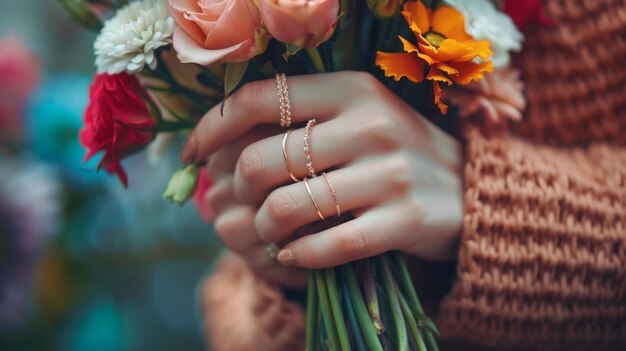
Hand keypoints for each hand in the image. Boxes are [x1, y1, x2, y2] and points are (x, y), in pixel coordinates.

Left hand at [186, 71, 463, 268]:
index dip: (211, 126)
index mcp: (351, 88)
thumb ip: (293, 122)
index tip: (192, 154)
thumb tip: (212, 148)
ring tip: (272, 231)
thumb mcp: (352, 117)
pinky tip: (294, 254)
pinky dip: (297, 256)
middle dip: (236, 190)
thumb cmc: (391, 152)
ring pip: (285, 208)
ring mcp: (389, 173)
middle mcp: (370, 124)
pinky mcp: (403, 220)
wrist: (467, 188)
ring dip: (264, 228)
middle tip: (245, 200)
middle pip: (260, 160)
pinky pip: (325, 246)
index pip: (258, 98)